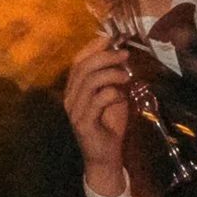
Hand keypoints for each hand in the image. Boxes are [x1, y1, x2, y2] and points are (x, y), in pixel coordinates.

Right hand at [63, 38, 138, 194]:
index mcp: (74, 90)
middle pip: (84, 68)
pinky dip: (113, 94)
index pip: (77, 62)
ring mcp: (74, 112)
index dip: (93, 47)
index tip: (112, 39)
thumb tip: (119, 51)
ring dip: (112, 74)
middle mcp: (70, 99)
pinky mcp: (84, 124)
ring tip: (127, 78)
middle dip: (106, 57)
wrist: (106, 156)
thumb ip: (111, 76)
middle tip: (125, 56)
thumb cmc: (109, 124)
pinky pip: (98, 99)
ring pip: (91, 81)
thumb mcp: (112, 94)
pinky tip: (122, 98)